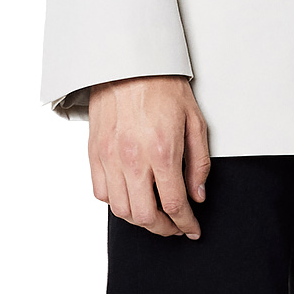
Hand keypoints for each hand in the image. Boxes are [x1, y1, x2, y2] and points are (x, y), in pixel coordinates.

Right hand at [88, 76, 211, 238]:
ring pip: (121, 210)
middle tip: (174, 227)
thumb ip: (198, 164)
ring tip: (153, 215)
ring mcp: (109, 157)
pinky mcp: (94, 153)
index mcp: (162, 151)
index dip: (185, 224)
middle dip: (164, 229)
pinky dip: (117, 203)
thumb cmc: (163, 88)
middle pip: (145, 216)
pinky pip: (101, 193)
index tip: (191, 229)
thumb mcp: (195, 122)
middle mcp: (133, 159)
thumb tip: (197, 196)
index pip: (174, 205)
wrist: (129, 64)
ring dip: (140, 220)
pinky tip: (131, 197)